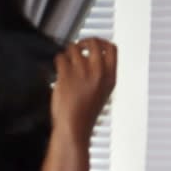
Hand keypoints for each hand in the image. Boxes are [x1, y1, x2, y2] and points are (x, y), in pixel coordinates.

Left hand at [41, 37, 116, 170]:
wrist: (74, 129)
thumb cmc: (85, 116)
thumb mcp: (103, 94)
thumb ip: (102, 77)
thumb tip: (93, 61)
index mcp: (110, 77)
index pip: (112, 49)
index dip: (102, 43)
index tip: (94, 44)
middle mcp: (98, 72)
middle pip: (94, 42)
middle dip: (84, 41)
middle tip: (78, 48)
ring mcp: (82, 72)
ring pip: (74, 48)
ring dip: (68, 53)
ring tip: (65, 62)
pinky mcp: (66, 75)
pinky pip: (60, 57)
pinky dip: (58, 60)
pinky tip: (58, 68)